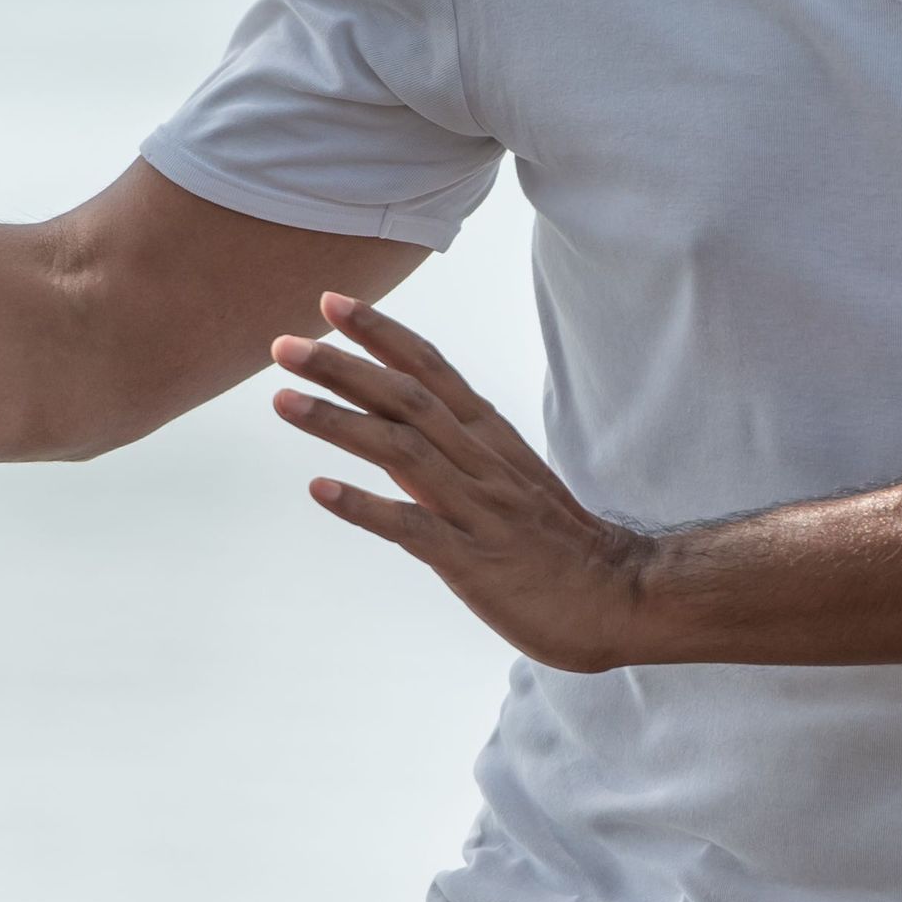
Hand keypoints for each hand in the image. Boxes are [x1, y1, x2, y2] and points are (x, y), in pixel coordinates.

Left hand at [270, 292, 653, 672]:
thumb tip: (399, 421)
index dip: (381, 333)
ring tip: (283, 401)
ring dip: (338, 423)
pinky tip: (320, 490)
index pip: (430, 369)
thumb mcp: (508, 476)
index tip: (331, 303)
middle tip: (283, 345)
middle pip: (406, 399)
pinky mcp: (473, 560)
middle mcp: (481, 462)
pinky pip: (412, 527)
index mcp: (489, 437)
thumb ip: (456, 447)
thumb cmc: (554, 542)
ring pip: (402, 451)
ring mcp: (479, 509)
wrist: (619, 599)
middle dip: (342, 368)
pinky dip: (364, 506)